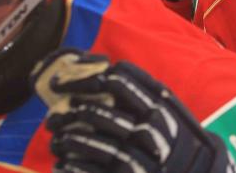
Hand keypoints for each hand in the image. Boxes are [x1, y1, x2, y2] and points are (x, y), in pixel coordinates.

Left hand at [31, 49, 235, 172]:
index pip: (118, 80)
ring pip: (91, 142)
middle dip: (69, 113)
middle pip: (98, 112)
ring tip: (57, 138)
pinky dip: (72, 167)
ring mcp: (142, 156)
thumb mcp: (170, 111)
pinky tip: (63, 164)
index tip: (62, 81)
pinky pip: (92, 172)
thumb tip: (105, 72)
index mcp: (161, 105)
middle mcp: (152, 129)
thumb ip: (144, 94)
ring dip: (67, 139)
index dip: (84, 77)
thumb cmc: (179, 142)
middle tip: (56, 113)